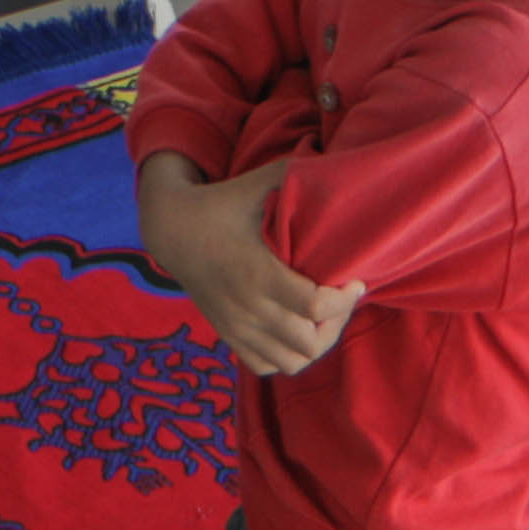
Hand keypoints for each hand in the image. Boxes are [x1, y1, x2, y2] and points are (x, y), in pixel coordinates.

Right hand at [139, 156, 356, 378]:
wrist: (172, 229)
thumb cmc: (222, 204)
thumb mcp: (257, 183)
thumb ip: (295, 175)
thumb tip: (336, 164)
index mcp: (259, 273)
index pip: (315, 306)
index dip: (345, 300)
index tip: (356, 281)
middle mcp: (248, 307)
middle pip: (308, 342)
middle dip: (336, 322)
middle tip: (343, 299)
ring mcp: (237, 326)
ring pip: (291, 361)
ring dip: (315, 344)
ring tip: (323, 318)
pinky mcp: (228, 334)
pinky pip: (265, 365)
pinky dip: (287, 356)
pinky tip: (296, 331)